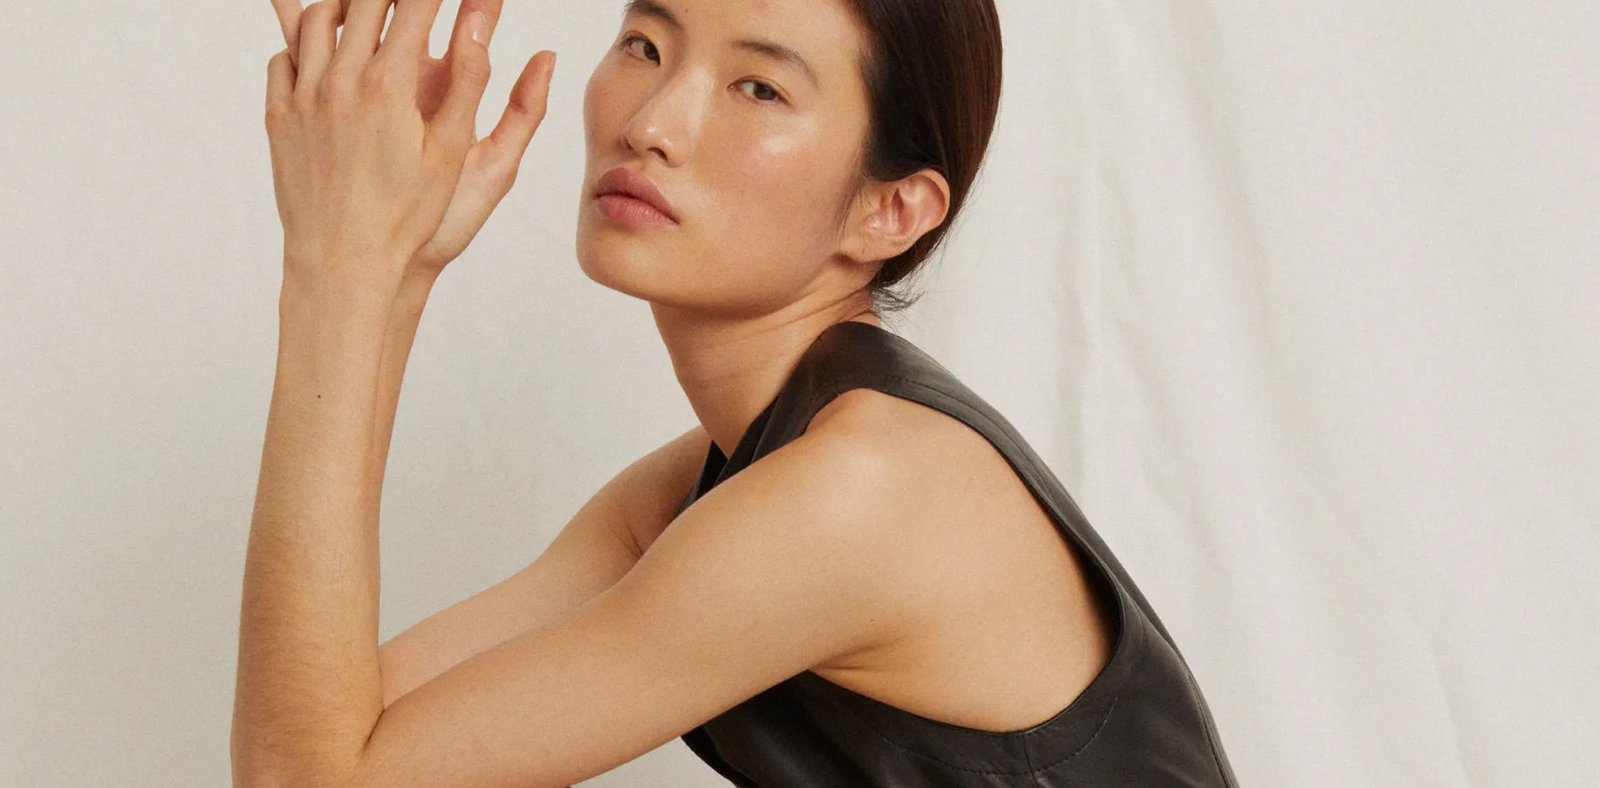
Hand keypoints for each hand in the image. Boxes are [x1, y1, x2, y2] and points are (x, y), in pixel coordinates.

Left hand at [264, 0, 554, 291]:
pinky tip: (324, 51)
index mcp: (388, 85)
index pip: (414, 5)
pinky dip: (304, 42)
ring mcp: (303, 97)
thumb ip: (469, 78)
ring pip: (316, 18)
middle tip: (409, 1)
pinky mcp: (279, 117)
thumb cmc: (407, 217)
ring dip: (346, 3)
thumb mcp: (453, 150)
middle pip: (364, 1)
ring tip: (368, 7)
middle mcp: (339, 80)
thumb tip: (481, 18)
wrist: (342, 263)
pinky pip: (283, 58)